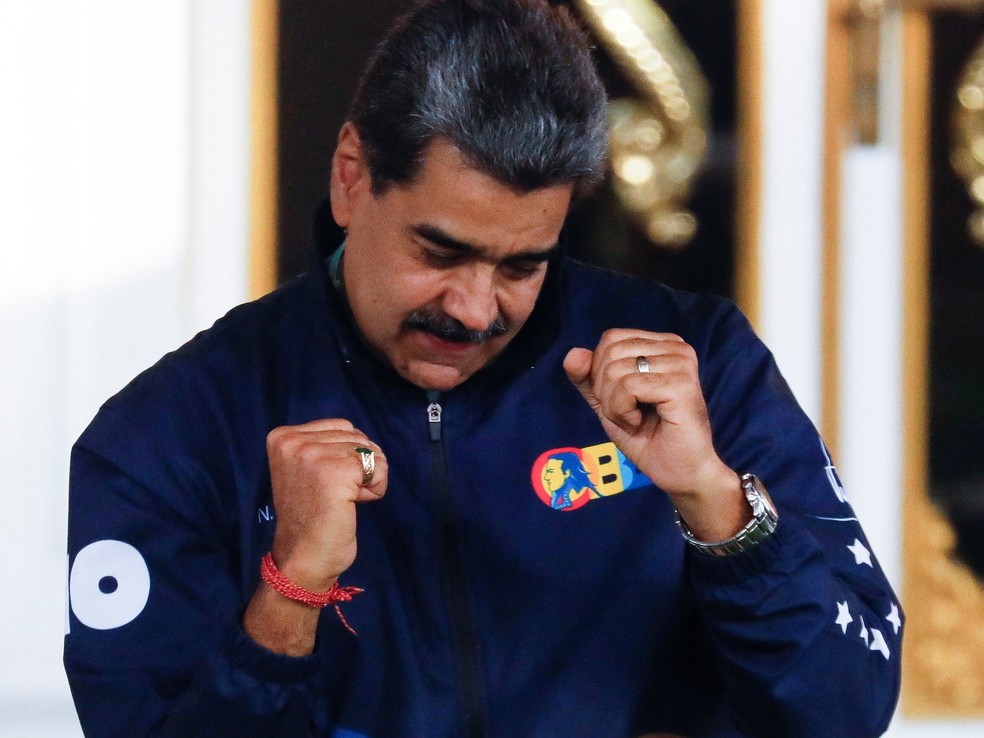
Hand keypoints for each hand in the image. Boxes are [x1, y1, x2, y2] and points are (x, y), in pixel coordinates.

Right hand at [265, 418, 387, 591]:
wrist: (303, 558)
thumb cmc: (311, 516)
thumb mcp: (306, 469)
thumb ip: (325, 446)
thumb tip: (362, 438)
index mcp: (282, 437)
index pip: (342, 427)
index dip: (346, 456)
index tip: (327, 483)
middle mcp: (293, 441)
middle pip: (357, 437)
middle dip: (358, 467)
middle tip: (335, 496)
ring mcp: (312, 455)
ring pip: (369, 451)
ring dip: (367, 478)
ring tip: (343, 500)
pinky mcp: (334, 472)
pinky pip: (378, 467)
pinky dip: (376, 487)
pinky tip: (354, 503)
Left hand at [564, 330, 744, 538]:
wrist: (679, 473)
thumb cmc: (648, 438)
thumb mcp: (608, 403)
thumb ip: (588, 378)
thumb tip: (572, 353)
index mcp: (663, 345)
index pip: (610, 339)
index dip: (601, 374)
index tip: (623, 400)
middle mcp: (676, 347)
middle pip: (611, 353)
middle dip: (606, 392)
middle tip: (629, 415)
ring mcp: (682, 364)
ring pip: (616, 371)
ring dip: (614, 406)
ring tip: (636, 420)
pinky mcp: (681, 384)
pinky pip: (628, 386)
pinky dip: (623, 412)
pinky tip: (640, 424)